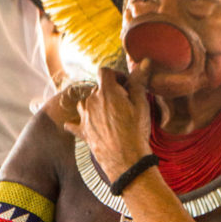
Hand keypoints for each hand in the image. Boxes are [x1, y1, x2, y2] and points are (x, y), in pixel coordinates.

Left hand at [64, 59, 152, 180]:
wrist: (126, 160)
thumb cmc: (136, 131)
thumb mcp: (142, 104)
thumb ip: (139, 81)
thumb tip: (145, 61)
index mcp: (106, 91)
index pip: (105, 71)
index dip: (116, 75)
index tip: (125, 85)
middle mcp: (91, 101)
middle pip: (98, 88)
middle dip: (110, 92)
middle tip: (124, 104)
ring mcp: (85, 116)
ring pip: (87, 103)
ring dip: (96, 105)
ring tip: (110, 115)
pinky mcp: (82, 131)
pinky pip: (75, 123)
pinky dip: (78, 122)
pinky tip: (77, 124)